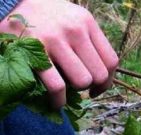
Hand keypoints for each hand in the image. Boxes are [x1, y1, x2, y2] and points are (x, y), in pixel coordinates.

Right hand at [0, 0, 118, 107]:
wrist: (10, 2)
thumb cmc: (47, 18)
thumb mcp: (73, 20)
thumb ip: (89, 42)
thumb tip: (102, 77)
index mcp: (87, 22)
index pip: (111, 61)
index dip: (107, 81)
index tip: (98, 88)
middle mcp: (75, 29)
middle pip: (99, 74)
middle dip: (91, 87)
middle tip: (79, 87)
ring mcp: (55, 39)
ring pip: (82, 81)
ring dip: (75, 92)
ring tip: (66, 90)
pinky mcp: (34, 52)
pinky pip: (57, 86)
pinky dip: (58, 100)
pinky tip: (55, 101)